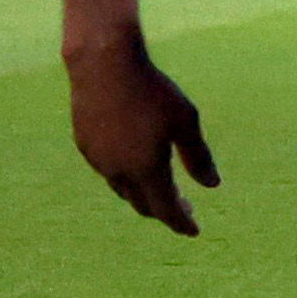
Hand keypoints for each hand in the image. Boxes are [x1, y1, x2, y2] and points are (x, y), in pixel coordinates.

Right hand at [69, 29, 215, 237]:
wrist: (104, 66)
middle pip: (142, 203)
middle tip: (184, 208)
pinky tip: (134, 167)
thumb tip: (212, 186)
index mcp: (146, 169)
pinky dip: (125, 177)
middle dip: (164, 210)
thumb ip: (198, 157)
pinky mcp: (84, 145)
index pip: (166, 208)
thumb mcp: (185, 121)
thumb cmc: (152, 91)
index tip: (194, 231)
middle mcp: (118, 170)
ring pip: (122, 189)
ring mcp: (97, 159)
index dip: (180, 222)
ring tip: (161, 190)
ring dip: (143, 194)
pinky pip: (108, 171)